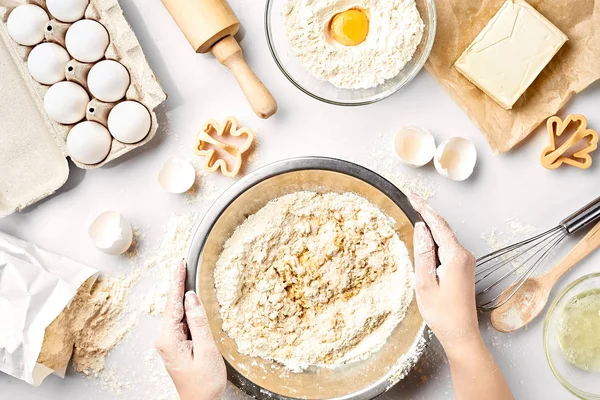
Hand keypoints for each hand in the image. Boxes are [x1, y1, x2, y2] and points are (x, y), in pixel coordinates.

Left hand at [155, 261, 226, 399]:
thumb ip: (198, 322)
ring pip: (178, 313)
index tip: (179, 264)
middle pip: (173, 305)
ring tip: (189, 277)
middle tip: (184, 264)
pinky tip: (193, 303)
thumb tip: (192, 298)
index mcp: (169, 338)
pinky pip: (182, 322)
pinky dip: (188, 310)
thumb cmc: (204, 382)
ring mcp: (169, 342)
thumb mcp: (206, 350)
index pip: (173, 303)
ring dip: (184, 297)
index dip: (177, 282)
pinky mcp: (176, 345)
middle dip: (179, 285)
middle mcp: (165, 338)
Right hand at [409, 195, 479, 353]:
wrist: (462, 335)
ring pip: (445, 238)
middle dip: (426, 213)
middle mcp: (464, 256)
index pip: (438, 224)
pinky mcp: (464, 269)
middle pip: (442, 228)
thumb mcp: (425, 282)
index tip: (411, 194)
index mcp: (455, 256)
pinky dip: (435, 240)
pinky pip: (447, 248)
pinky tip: (424, 240)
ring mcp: (466, 262)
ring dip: (430, 227)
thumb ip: (422, 252)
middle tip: (410, 199)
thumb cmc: (442, 313)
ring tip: (414, 214)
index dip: (423, 207)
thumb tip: (420, 227)